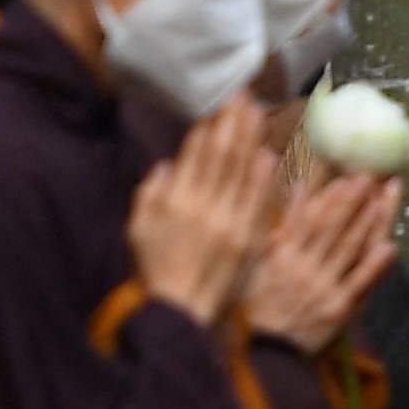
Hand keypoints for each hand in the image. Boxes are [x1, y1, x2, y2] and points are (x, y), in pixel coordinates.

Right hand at [123, 98, 288, 332]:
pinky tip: (269, 157)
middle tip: (243, 96)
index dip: (208, 127)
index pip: (194, 155)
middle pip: (222, 156)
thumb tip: (166, 166)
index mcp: (175, 203)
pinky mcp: (248, 242)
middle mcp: (203, 208)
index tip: (218, 105)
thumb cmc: (156, 271)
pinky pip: (259, 205)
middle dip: (232, 123)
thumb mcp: (139, 230)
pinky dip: (264, 180)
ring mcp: (229, 225)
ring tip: (258, 113)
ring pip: (243, 174)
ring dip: (251, 141)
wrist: (182, 313)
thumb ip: (149, 195)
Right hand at [242, 165, 399, 352]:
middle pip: (333, 229)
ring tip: (384, 201)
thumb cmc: (265, 300)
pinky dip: (375, 265)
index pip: (311, 220)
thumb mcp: (265, 259)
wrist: (272, 348)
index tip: (347, 178)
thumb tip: (300, 188)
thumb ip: (286, 223)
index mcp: (284, 254)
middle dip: (353, 202)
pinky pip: (360, 283)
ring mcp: (323, 288)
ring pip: (348, 250)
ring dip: (367, 224)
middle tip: (372, 179)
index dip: (331, 198)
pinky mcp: (339, 309)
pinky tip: (390, 247)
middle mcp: (304, 267)